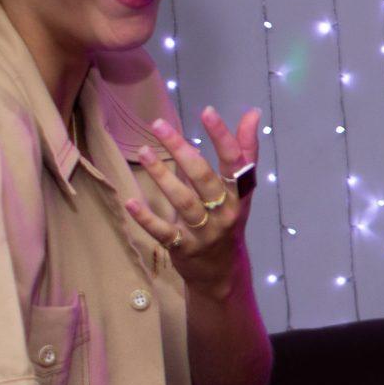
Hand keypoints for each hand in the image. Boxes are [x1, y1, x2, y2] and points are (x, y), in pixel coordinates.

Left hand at [122, 105, 259, 296]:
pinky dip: (147, 218)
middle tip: (159, 125)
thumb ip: (243, 151)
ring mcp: (204, 232)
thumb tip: (251, 113)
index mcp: (239, 194)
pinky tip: (131, 202)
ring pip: (183, 202)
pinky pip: (164, 232)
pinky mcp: (183, 249)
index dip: (222, 136)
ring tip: (144, 152)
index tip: (207, 111)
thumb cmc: (227, 220)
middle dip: (182, 150)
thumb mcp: (240, 190)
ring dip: (162, 176)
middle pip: (204, 179)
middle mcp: (224, 212)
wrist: (222, 273)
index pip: (235, 162)